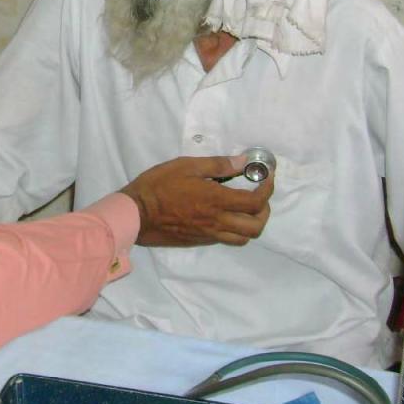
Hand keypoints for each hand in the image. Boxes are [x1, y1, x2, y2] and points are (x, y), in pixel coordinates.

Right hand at [119, 154, 272, 246]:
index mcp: (217, 200)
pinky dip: (234, 230)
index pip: (255, 202)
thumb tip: (243, 162)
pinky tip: (225, 216)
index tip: (266, 178)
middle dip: (265, 211)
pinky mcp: (200, 241)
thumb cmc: (159, 185)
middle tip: (258, 196)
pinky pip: (226, 240)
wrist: (136, 214)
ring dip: (252, 224)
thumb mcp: (186, 166)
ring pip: (243, 238)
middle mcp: (218, 221)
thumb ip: (218, 165)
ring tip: (245, 209)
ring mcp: (209, 234)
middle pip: (256, 226)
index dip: (267, 190)